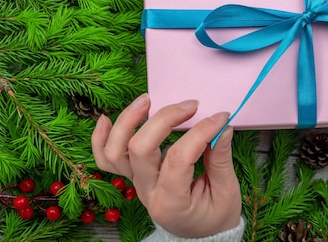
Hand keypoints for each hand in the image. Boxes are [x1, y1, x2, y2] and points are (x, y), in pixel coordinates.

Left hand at [91, 94, 241, 236]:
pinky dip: (101, 137)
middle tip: (191, 105)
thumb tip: (222, 126)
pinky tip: (107, 117)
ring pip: (116, 151)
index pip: (180, 158)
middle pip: (141, 148)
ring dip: (128, 121)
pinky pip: (106, 158)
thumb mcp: (227, 192)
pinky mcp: (132, 176)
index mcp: (172, 202)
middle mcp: (147, 192)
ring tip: (148, 100)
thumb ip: (221, 158)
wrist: (200, 234)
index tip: (221, 117)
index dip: (201, 131)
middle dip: (164, 118)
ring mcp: (136, 184)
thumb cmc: (215, 215)